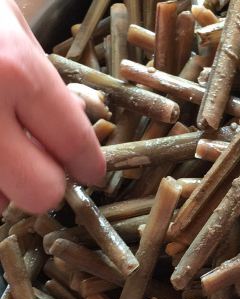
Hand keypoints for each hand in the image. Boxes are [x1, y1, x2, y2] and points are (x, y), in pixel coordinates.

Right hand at [0, 0, 104, 213]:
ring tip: (0, 147)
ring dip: (4, 184)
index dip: (87, 163)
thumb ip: (44, 80)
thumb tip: (76, 122)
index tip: (89, 171)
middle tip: (39, 164)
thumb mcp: (8, 24)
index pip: (72, 142)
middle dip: (46, 182)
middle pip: (38, 192)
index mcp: (13, 71)